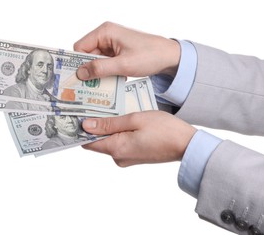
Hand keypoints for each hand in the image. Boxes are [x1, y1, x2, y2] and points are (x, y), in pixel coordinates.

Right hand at [74, 21, 180, 79]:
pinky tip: (111, 82)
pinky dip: (106, 72)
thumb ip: (100, 68)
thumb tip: (80, 73)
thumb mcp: (123, 65)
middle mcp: (106, 35)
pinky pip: (104, 63)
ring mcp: (111, 43)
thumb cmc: (150, 55)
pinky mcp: (117, 52)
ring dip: (98, 73)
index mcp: (105, 31)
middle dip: (88, 70)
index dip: (78, 62)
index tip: (78, 79)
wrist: (171, 57)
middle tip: (86, 87)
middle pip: (86, 54)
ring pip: (95, 61)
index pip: (80, 47)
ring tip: (100, 86)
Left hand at [81, 111, 195, 166]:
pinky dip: (118, 131)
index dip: (80, 129)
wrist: (187, 145)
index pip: (87, 142)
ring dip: (108, 126)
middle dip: (94, 124)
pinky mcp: (134, 156)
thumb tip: (85, 126)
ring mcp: (127, 158)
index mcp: (116, 149)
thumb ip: (109, 123)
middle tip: (93, 104)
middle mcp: (118, 157)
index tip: (76, 114)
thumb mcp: (134, 119)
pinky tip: (123, 118)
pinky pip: (120, 143)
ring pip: (109, 140)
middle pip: (97, 141)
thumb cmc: (165, 130)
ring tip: (109, 107)